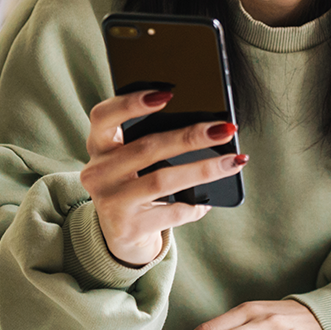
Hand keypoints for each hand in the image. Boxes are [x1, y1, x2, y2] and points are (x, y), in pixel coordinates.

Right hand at [79, 89, 246, 265]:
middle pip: (147, 147)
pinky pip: (170, 212)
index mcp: (99, 146)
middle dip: (191, 136)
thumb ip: (152, 141)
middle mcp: (98, 172)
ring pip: (162, 180)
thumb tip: (209, 126)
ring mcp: (110, 202)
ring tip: (233, 162)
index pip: (103, 116)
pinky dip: (194, 206)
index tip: (167, 93)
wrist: (121, 236)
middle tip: (225, 130)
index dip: (131, 103)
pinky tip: (208, 202)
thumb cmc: (135, 185)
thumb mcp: (132, 161)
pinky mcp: (127, 227)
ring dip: (204, 169)